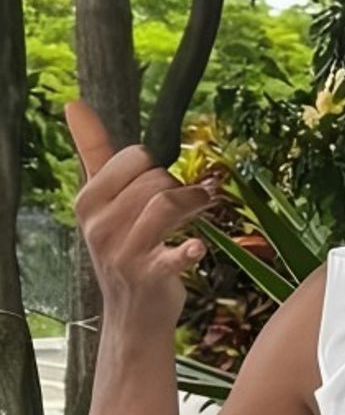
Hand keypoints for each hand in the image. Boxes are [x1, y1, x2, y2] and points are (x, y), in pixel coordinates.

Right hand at [67, 101, 216, 323]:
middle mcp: (100, 224)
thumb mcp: (103, 201)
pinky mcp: (149, 275)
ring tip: (201, 211)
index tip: (162, 186)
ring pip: (166, 203)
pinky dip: (188, 250)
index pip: (135, 157)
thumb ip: (92, 152)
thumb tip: (73, 102)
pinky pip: (173, 254)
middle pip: (156, 179)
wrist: (132, 312)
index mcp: (89, 200)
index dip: (157, 167)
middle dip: (179, 188)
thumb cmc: (124, 247)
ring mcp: (123, 252)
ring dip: (195, 203)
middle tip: (188, 206)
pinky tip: (197, 248)